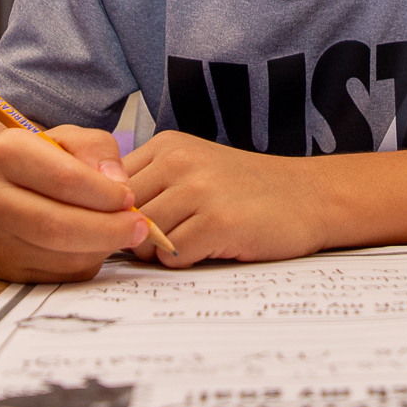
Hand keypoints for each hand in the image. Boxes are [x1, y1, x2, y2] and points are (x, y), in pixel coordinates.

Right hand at [0, 117, 149, 282]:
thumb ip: (98, 150)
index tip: (130, 198)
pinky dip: (84, 262)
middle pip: (59, 226)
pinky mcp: (0, 270)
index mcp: (5, 154)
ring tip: (116, 232)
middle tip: (140, 227)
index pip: (65, 180)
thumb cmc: (38, 160)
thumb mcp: (68, 138)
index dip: (105, 194)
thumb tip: (119, 185)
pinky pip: (57, 275)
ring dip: (100, 249)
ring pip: (61, 257)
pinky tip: (90, 245)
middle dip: (110, 229)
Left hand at [124, 131, 327, 266]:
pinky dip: (185, 261)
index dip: (118, 215)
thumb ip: (150, 185)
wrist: (309, 196)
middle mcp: (179, 162)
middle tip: (171, 239)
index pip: (110, 187)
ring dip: (163, 250)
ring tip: (195, 241)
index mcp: (168, 146)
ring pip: (145, 237)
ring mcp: (199, 190)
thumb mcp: (193, 168)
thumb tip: (98, 221)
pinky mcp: (218, 222)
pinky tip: (211, 248)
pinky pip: (173, 256)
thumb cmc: (246, 190)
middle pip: (124, 214)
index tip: (140, 226)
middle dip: (138, 236)